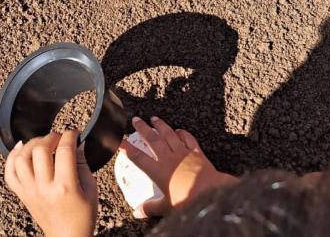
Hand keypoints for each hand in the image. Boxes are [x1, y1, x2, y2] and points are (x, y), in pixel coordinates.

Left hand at [4, 131, 97, 236]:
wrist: (67, 236)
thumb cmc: (82, 216)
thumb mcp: (90, 188)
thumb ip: (82, 163)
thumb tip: (77, 143)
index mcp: (65, 186)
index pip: (65, 150)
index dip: (71, 135)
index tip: (75, 133)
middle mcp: (44, 188)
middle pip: (40, 150)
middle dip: (51, 137)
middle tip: (60, 139)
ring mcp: (30, 191)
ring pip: (21, 158)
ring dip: (31, 145)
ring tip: (42, 143)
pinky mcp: (22, 195)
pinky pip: (9, 173)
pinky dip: (12, 157)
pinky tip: (21, 148)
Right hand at [121, 117, 237, 218]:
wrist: (210, 191)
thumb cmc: (187, 200)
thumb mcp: (166, 207)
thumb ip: (150, 208)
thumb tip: (137, 212)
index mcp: (158, 171)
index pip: (138, 157)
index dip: (127, 148)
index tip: (119, 141)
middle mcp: (168, 158)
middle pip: (152, 140)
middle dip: (142, 129)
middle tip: (136, 120)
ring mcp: (183, 153)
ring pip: (169, 135)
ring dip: (160, 126)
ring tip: (154, 118)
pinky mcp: (196, 152)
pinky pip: (188, 139)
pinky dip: (183, 133)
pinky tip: (179, 130)